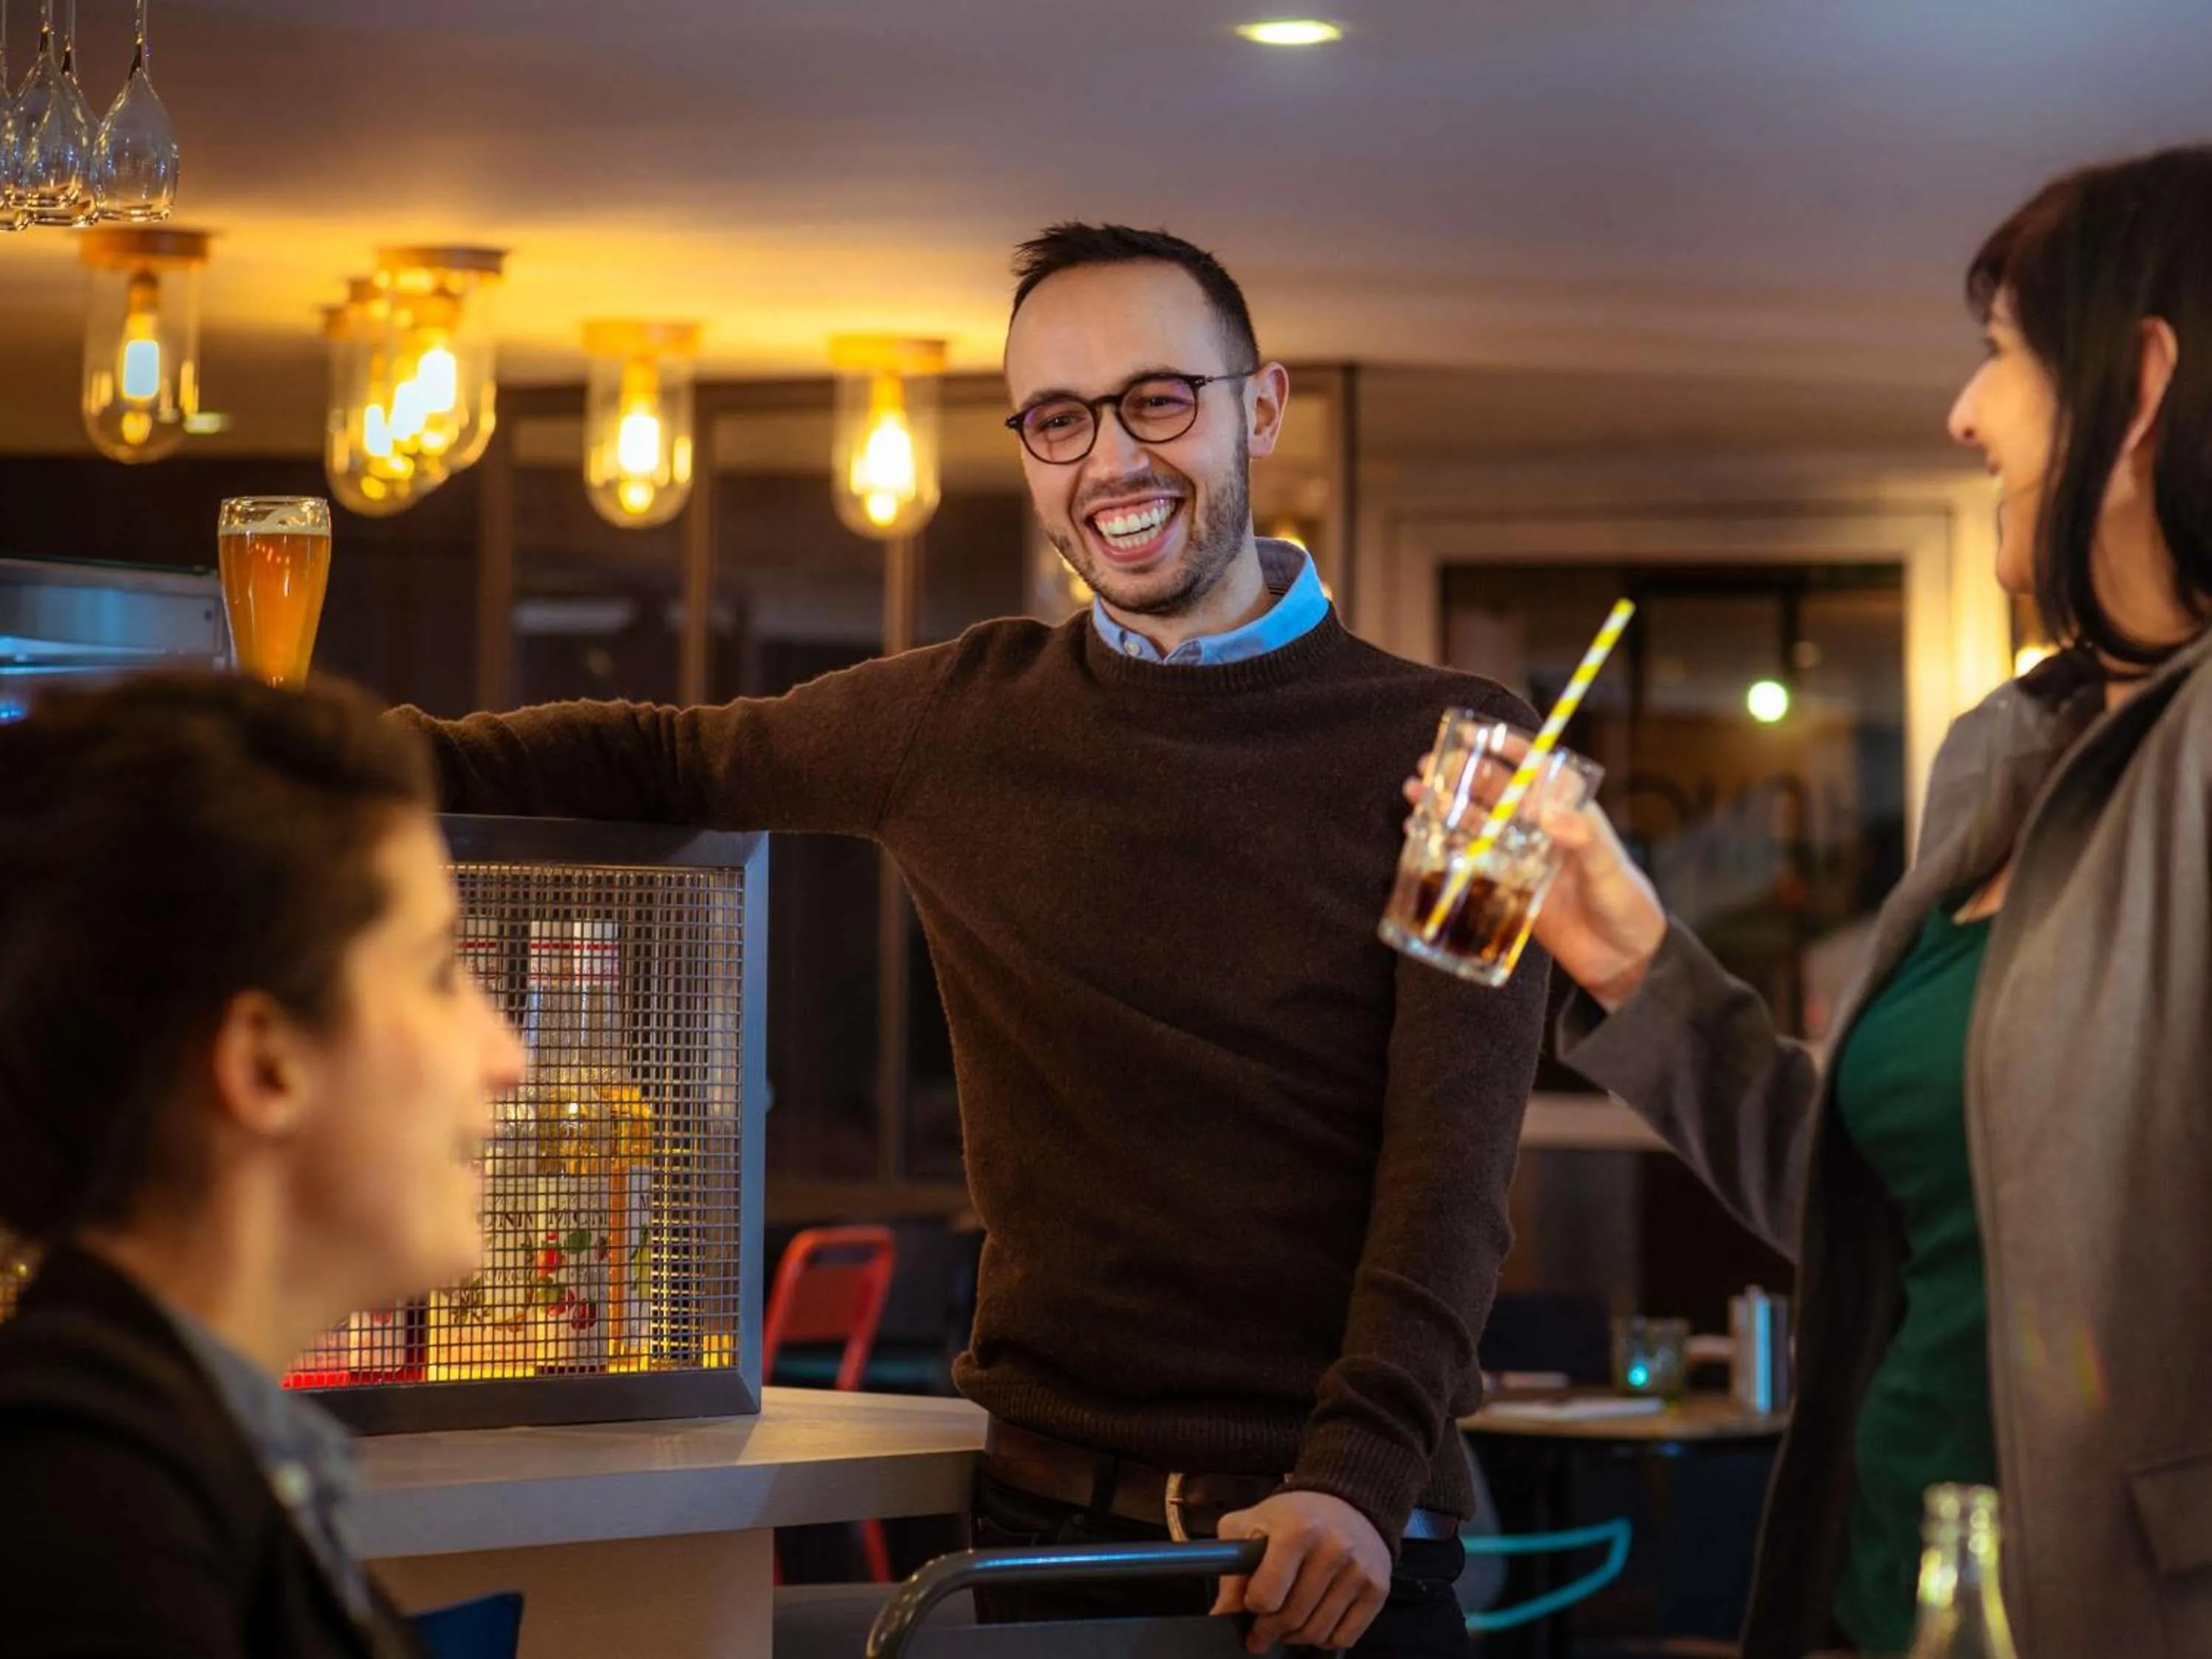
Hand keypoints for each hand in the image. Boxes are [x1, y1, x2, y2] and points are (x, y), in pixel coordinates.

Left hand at [1209, 1491, 1390, 1652]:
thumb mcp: (1252, 1523)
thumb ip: (1231, 1566)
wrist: (1349, 1501)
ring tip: (1287, 1623)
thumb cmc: (1295, 1514)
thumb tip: (1222, 1612)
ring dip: (1295, 1636)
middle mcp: (1333, 1550)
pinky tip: (1316, 1620)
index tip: (1252, 1602)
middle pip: (1291, 1618)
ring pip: (1317, 1633)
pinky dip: (1325, 1638)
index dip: (1252, 1605)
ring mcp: (1358, 1571)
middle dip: (1269, 1629)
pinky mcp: (1378, 1588)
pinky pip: (1345, 1637)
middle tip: (1262, 1630)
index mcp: (1297, 1531)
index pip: (1265, 1596)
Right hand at [1402, 760, 1665, 1010]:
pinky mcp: (1507, 885)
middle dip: (1462, 774)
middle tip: (1428, 766)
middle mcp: (1541, 828)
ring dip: (1446, 806)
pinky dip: (1445, 845)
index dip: (1505, 748)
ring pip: (1477, 822)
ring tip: (1415, 793)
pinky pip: (1471, 859)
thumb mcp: (1609, 870)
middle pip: (1495, 791)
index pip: (1535, 768)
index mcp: (1569, 812)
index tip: (1473, 734)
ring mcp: (1521, 856)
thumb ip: (1585, 839)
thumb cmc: (1628, 906)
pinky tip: (1420, 835)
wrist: (1624, 961)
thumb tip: (1549, 813)